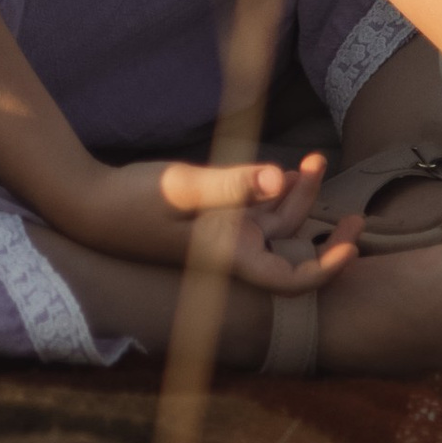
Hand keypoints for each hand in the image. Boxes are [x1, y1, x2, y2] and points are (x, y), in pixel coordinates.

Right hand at [75, 149, 357, 292]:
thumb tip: (277, 178)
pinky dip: (270, 192)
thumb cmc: (132, 201)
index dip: (326, 269)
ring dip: (296, 196)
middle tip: (353, 209)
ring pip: (274, 223)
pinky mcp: (209, 219)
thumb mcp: (183, 187)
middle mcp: (230, 251)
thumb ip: (232, 183)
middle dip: (322, 223)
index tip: (352, 246)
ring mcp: (220, 235)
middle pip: (291, 246)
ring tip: (312, 161)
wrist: (87, 203)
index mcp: (228, 257)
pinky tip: (280, 170)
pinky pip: (253, 211)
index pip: (289, 280)